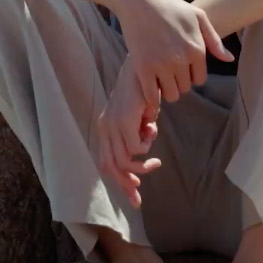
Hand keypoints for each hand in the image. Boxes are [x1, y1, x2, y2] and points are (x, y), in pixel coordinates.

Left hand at [96, 58, 161, 207]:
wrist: (142, 65)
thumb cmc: (144, 89)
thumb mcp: (139, 116)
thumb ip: (139, 132)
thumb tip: (144, 148)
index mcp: (106, 128)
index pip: (106, 162)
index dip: (119, 180)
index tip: (136, 191)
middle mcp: (105, 128)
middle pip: (112, 168)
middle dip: (126, 186)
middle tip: (140, 196)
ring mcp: (113, 124)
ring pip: (125, 162)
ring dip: (143, 166)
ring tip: (156, 162)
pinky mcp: (124, 120)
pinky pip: (136, 148)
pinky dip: (147, 146)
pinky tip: (153, 131)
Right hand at [109, 0, 232, 105]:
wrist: (139, 2)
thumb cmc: (170, 7)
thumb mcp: (197, 17)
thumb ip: (214, 40)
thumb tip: (229, 59)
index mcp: (197, 49)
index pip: (200, 79)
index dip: (191, 74)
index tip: (182, 67)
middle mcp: (181, 60)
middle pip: (185, 88)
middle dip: (179, 81)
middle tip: (169, 71)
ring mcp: (162, 65)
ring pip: (171, 94)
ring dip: (167, 89)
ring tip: (160, 77)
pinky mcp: (143, 68)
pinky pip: (152, 95)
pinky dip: (152, 97)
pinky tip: (150, 89)